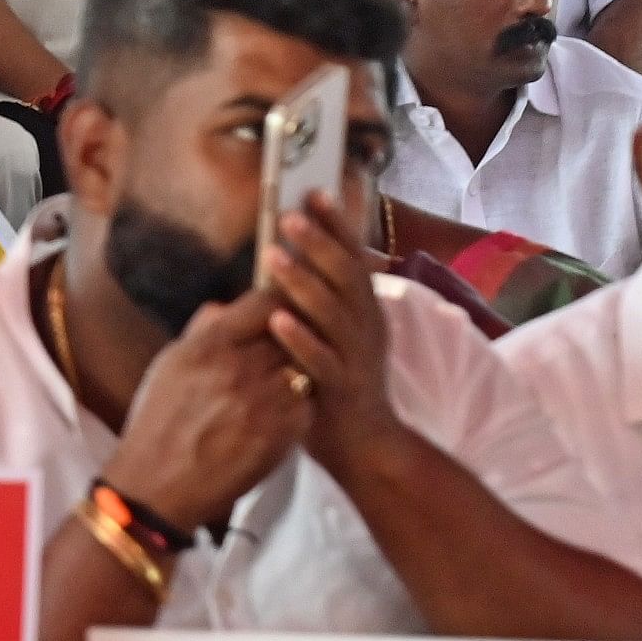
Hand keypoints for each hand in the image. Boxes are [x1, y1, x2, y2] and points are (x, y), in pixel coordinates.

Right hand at [102, 288, 313, 532]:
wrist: (159, 486)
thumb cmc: (158, 422)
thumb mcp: (169, 364)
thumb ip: (201, 331)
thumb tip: (225, 306)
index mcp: (209, 346)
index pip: (266, 302)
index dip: (280, 300)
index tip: (283, 305)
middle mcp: (240, 368)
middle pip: (292, 332)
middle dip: (292, 334)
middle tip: (291, 340)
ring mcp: (265, 402)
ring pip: (303, 366)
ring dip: (296, 368)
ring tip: (282, 378)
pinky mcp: (283, 434)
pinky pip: (306, 403)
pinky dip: (299, 403)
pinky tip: (281, 411)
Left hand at [264, 190, 404, 468]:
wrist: (367, 449)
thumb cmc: (338, 384)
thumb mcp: (333, 334)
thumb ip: (317, 299)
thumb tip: (288, 255)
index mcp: (363, 310)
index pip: (352, 258)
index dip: (337, 225)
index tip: (316, 191)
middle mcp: (366, 327)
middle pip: (346, 277)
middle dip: (319, 243)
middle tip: (289, 215)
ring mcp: (357, 358)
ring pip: (333, 314)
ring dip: (304, 283)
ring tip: (274, 255)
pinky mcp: (344, 390)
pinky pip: (321, 361)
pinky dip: (300, 339)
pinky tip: (276, 320)